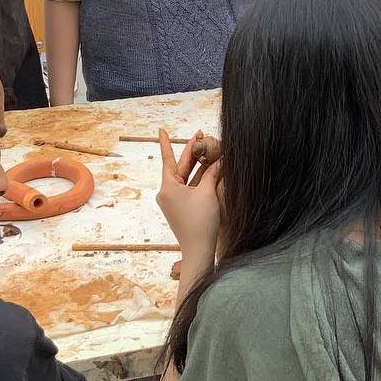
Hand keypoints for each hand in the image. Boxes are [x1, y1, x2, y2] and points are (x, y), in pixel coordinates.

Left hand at [156, 129, 221, 257]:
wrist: (198, 250)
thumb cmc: (201, 222)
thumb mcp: (208, 193)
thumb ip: (212, 173)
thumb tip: (220, 160)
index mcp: (168, 186)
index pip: (168, 159)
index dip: (166, 143)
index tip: (161, 130)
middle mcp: (168, 192)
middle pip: (181, 167)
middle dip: (192, 152)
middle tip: (201, 135)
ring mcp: (174, 200)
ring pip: (187, 177)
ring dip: (199, 166)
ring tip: (211, 150)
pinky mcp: (181, 207)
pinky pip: (190, 187)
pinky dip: (200, 179)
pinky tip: (212, 169)